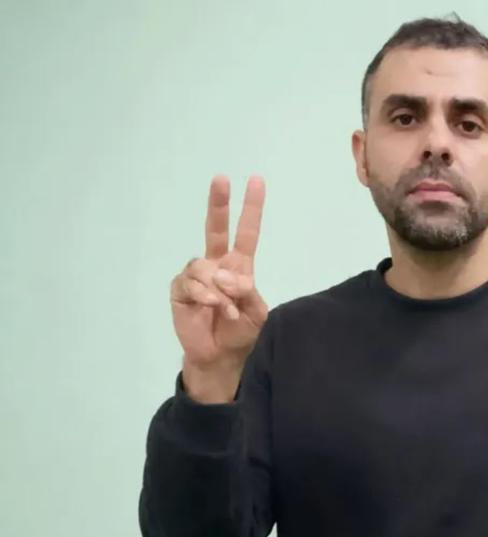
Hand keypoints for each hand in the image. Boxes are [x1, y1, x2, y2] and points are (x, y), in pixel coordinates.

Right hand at [169, 175, 267, 402]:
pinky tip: (213, 307)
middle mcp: (216, 265)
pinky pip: (191, 283)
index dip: (251, 208)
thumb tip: (226, 275)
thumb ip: (246, 291)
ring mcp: (196, 277)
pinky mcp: (181, 291)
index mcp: (238, 266)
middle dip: (218, 204)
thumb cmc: (242, 332)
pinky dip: (205, 295)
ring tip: (227, 308)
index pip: (246, 232)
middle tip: (221, 179)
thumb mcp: (256, 311)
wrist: (222, 357)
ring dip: (218, 287)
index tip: (257, 180)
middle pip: (215, 229)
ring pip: (204, 266)